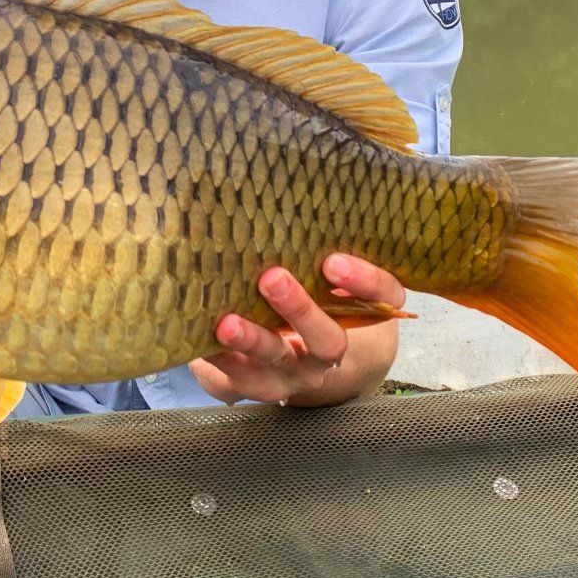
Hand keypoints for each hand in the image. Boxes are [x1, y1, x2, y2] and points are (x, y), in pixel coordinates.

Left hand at [188, 253, 405, 406]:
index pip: (382, 298)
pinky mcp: (250, 387)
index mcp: (356, 317)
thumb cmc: (304, 296)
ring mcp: (289, 376)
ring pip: (277, 366)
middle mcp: (325, 354)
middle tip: (271, 278)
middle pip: (327, 342)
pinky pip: (233, 384)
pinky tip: (195, 343)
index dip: (364, 282)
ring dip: (252, 343)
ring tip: (226, 323)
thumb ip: (311, 248)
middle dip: (299, 311)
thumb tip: (276, 191)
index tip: (332, 262)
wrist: (297, 361)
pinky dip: (213, 363)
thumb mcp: (319, 274)